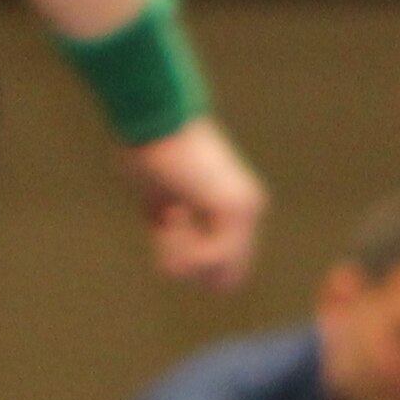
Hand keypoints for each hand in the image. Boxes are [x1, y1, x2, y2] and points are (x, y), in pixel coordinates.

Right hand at [126, 117, 263, 289]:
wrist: (154, 116)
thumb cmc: (149, 148)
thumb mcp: (159, 200)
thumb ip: (172, 227)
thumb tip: (171, 259)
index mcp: (235, 207)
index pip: (220, 268)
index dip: (186, 261)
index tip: (166, 221)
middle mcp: (249, 210)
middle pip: (224, 283)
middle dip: (190, 268)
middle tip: (170, 223)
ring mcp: (246, 212)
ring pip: (219, 278)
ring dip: (183, 257)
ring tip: (172, 215)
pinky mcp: (234, 211)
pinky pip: (210, 261)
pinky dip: (183, 248)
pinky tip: (175, 213)